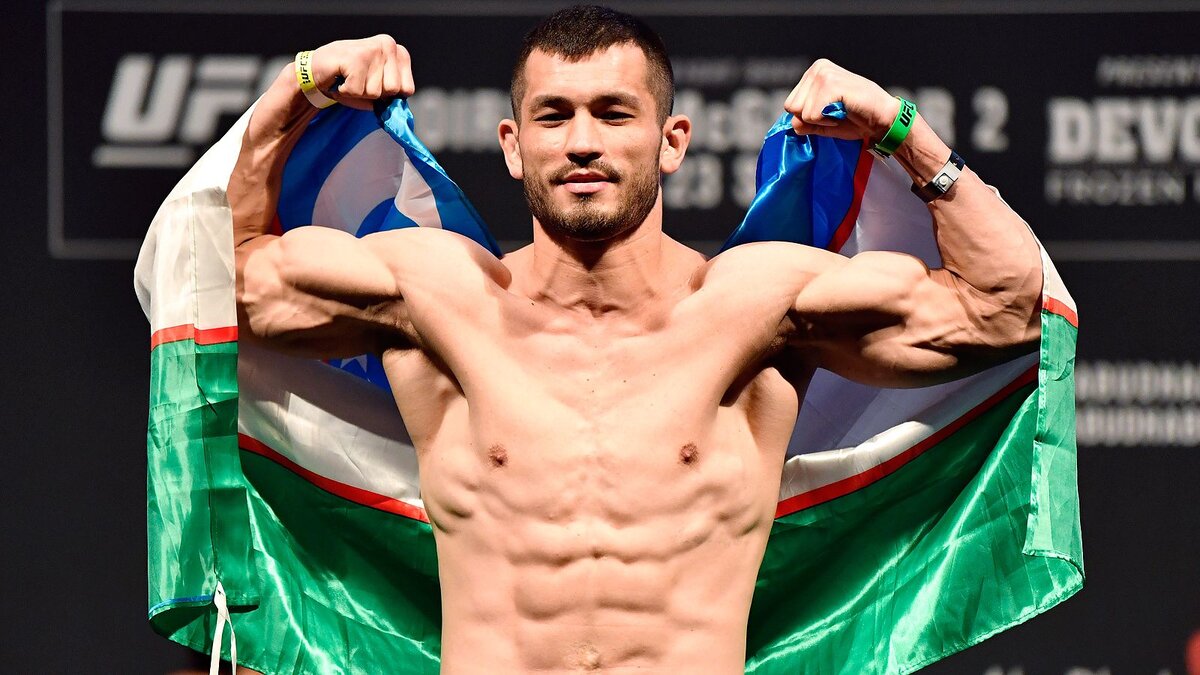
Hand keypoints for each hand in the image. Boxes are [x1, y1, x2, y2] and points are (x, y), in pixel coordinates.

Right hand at [308, 35, 414, 109]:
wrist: (316, 70)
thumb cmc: (348, 80)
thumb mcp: (377, 86)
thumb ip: (392, 95)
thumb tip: (398, 109)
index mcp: (398, 52)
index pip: (408, 90)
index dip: (388, 95)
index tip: (372, 83)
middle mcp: (388, 45)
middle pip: (393, 91)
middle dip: (373, 94)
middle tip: (359, 81)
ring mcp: (373, 50)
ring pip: (375, 92)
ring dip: (358, 93)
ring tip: (349, 79)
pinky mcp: (356, 57)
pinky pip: (357, 91)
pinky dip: (345, 92)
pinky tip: (341, 78)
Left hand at [784, 59, 898, 142]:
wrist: (882, 119)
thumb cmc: (856, 120)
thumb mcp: (823, 122)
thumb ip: (804, 122)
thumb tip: (793, 123)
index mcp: (814, 72)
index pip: (790, 104)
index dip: (808, 117)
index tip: (830, 112)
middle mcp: (817, 68)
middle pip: (792, 107)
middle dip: (812, 118)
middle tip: (836, 112)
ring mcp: (824, 74)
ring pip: (801, 113)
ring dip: (821, 120)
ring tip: (841, 111)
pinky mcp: (831, 85)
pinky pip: (811, 116)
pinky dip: (827, 122)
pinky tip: (844, 112)